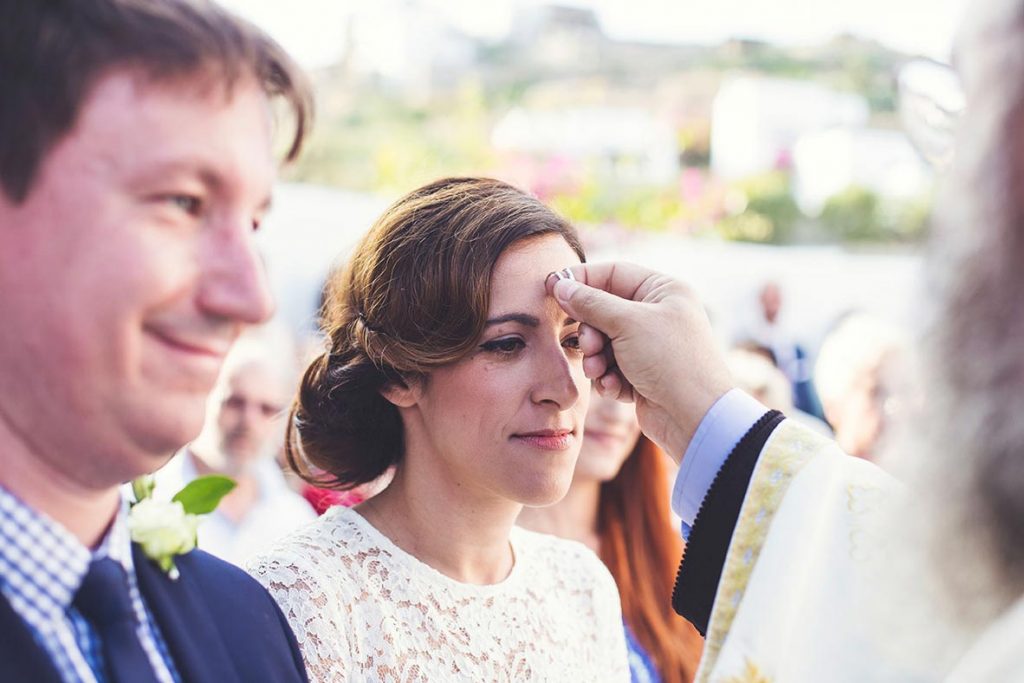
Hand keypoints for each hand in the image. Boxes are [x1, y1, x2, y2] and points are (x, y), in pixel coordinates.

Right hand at [547, 262, 733, 459]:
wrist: (696, 417)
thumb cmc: (671, 361)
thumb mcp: (628, 324)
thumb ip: (590, 303)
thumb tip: (560, 284)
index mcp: (664, 291)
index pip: (613, 274)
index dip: (581, 280)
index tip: (552, 287)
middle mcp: (658, 315)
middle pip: (604, 311)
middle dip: (591, 331)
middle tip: (588, 345)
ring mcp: (650, 346)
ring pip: (604, 342)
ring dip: (596, 358)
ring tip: (600, 371)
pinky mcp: (643, 375)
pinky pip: (612, 368)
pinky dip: (608, 377)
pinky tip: (614, 387)